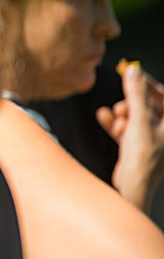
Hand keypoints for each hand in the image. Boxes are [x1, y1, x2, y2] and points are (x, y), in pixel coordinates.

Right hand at [97, 62, 163, 209]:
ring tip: (114, 118)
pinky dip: (116, 124)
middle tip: (122, 105)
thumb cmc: (143, 160)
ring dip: (122, 115)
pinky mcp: (138, 148)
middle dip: (132, 104)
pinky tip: (105, 119)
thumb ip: (136, 94)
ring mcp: (153, 140)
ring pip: (136, 117)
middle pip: (149, 106)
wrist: (132, 188)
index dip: (149, 85)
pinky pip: (127, 129)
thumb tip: (134, 70)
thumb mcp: (139, 121)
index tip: (134, 78)